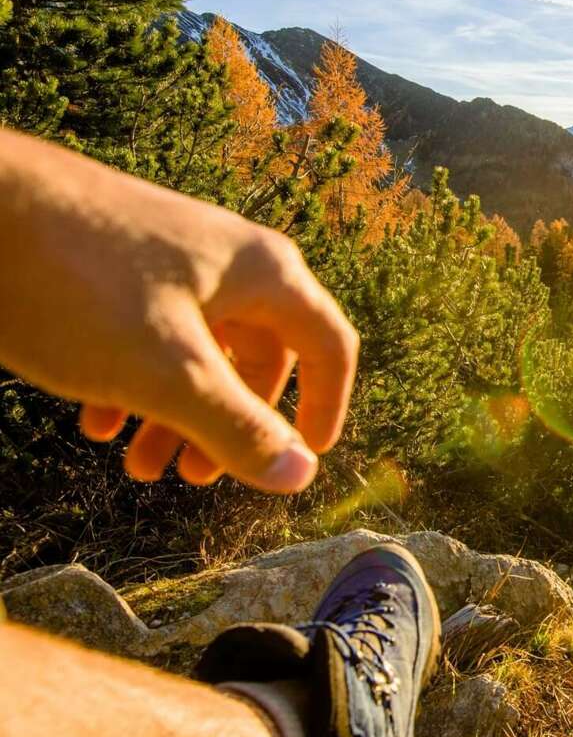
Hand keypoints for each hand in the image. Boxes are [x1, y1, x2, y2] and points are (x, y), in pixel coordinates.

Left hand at [0, 128, 358, 492]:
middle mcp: (227, 260)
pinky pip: (146, 334)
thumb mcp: (168, 374)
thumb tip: (300, 475)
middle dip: (228, 424)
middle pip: (258, 356)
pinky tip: (94, 420)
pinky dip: (131, 383)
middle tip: (194, 477)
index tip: (305, 459)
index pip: (329, 345)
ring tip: (133, 466)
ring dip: (174, 414)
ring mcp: (170, 259)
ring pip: (197, 351)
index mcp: (263, 273)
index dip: (327, 407)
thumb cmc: (79, 283)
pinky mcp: (118, 264)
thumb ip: (237, 429)